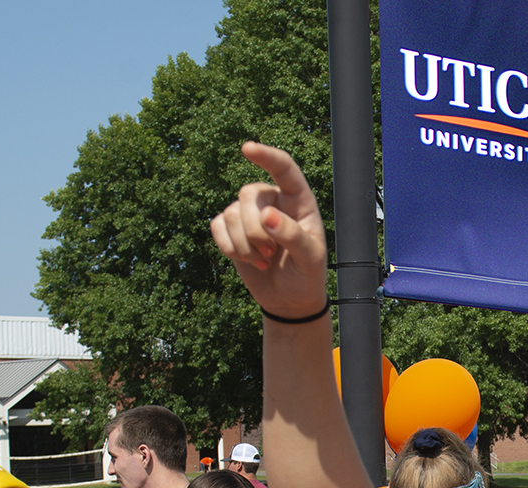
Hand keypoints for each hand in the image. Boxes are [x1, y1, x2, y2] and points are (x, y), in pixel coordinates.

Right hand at [208, 142, 328, 320]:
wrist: (289, 299)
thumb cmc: (306, 275)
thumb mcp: (310, 259)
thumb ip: (293, 236)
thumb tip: (266, 214)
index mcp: (299, 200)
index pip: (283, 169)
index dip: (266, 156)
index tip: (247, 148)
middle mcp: (272, 200)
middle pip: (248, 195)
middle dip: (255, 230)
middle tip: (272, 255)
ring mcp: (249, 213)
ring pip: (230, 213)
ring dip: (244, 245)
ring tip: (264, 260)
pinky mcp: (231, 229)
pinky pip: (216, 226)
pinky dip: (228, 247)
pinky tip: (247, 260)